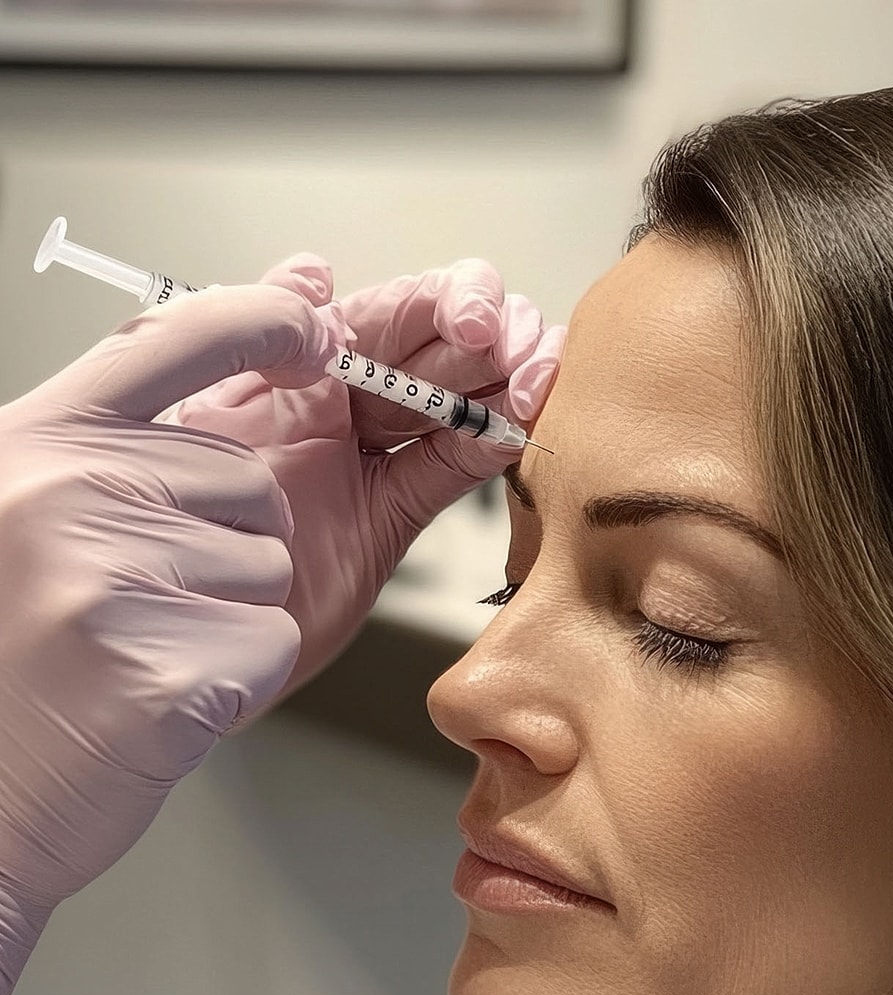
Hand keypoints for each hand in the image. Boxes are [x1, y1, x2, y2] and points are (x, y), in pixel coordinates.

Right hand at [0, 284, 348, 994]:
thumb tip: (290, 290)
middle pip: (249, 484)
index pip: (168, 339)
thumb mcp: (41, 511)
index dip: (256, 319)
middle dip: (224, 544)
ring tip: (136, 649)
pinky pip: (272, 639)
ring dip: (227, 613)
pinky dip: (235, 676)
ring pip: (268, 565)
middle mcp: (67, 494)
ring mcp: (111, 578)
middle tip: (137, 602)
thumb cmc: (15, 657)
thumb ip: (143, 425)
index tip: (311, 323)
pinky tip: (159, 696)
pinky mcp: (165, 666)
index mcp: (36, 444)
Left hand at [162, 254, 564, 691]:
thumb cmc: (168, 523)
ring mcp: (372, 457)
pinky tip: (519, 420)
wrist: (181, 631)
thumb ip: (244, 333)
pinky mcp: (394, 514)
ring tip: (533, 377)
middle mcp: (340, 404)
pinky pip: (457, 465)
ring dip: (510, 379)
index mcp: (297, 363)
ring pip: (463, 399)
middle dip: (490, 334)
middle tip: (510, 346)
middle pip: (440, 347)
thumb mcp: (195, 407)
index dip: (442, 301)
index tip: (468, 319)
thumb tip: (312, 274)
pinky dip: (496, 441)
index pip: (389, 309)